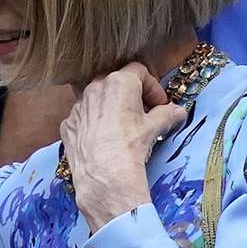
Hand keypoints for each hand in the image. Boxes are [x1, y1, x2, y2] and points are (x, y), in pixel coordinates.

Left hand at [59, 63, 186, 232]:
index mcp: (118, 82)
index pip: (139, 71)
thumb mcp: (154, 127)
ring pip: (97, 100)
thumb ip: (167, 114)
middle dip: (131, 95)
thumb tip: (178, 112)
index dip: (152, 86)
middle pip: (116, 83)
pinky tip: (103, 139)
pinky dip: (94, 123)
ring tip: (122, 127)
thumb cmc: (130, 146)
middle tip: (143, 113)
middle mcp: (95, 89)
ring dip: (111, 108)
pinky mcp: (68, 125)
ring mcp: (78, 107)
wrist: (104, 175)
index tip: (159, 104)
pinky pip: (83, 118)